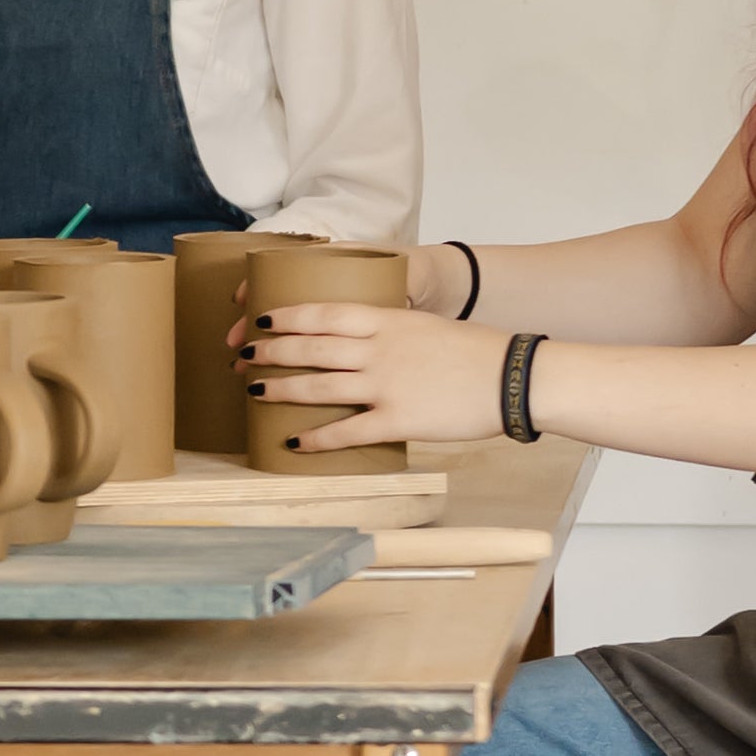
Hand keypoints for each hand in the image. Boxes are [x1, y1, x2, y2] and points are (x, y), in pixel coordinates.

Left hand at [243, 296, 512, 449]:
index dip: (286, 316)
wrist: (512, 379)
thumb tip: (360, 343)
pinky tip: (292, 442)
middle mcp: (379, 350)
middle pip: (310, 348)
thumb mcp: (426, 326)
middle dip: (270, 352)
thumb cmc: (474, 353)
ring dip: (280, 389)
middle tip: (243, 356)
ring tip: (253, 391)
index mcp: (387, 321)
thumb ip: (391, 332)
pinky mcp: (396, 420)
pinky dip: (314, 438)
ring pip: (317, 386)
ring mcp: (385, 385)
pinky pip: (344, 431)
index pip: (323, 313)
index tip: (260, 319)